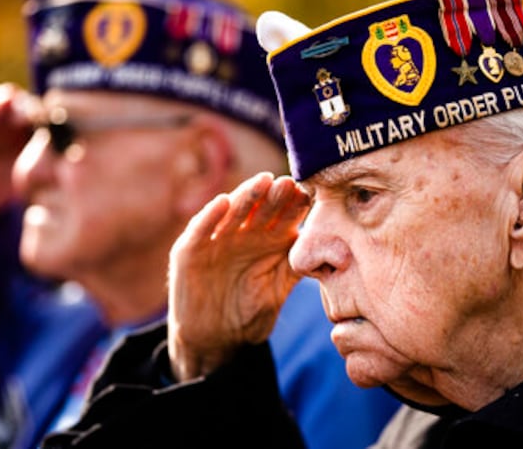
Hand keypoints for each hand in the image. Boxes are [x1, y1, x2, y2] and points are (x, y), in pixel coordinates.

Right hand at [168, 173, 310, 381]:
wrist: (214, 340)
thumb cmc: (249, 315)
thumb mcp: (276, 292)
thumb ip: (295, 270)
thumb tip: (332, 252)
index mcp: (269, 242)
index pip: (285, 217)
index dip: (296, 206)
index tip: (310, 195)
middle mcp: (244, 234)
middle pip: (262, 209)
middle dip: (275, 196)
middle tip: (289, 183)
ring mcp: (217, 239)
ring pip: (234, 211)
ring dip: (247, 195)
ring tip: (262, 182)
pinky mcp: (190, 250)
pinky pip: (201, 229)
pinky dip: (210, 215)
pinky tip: (222, 202)